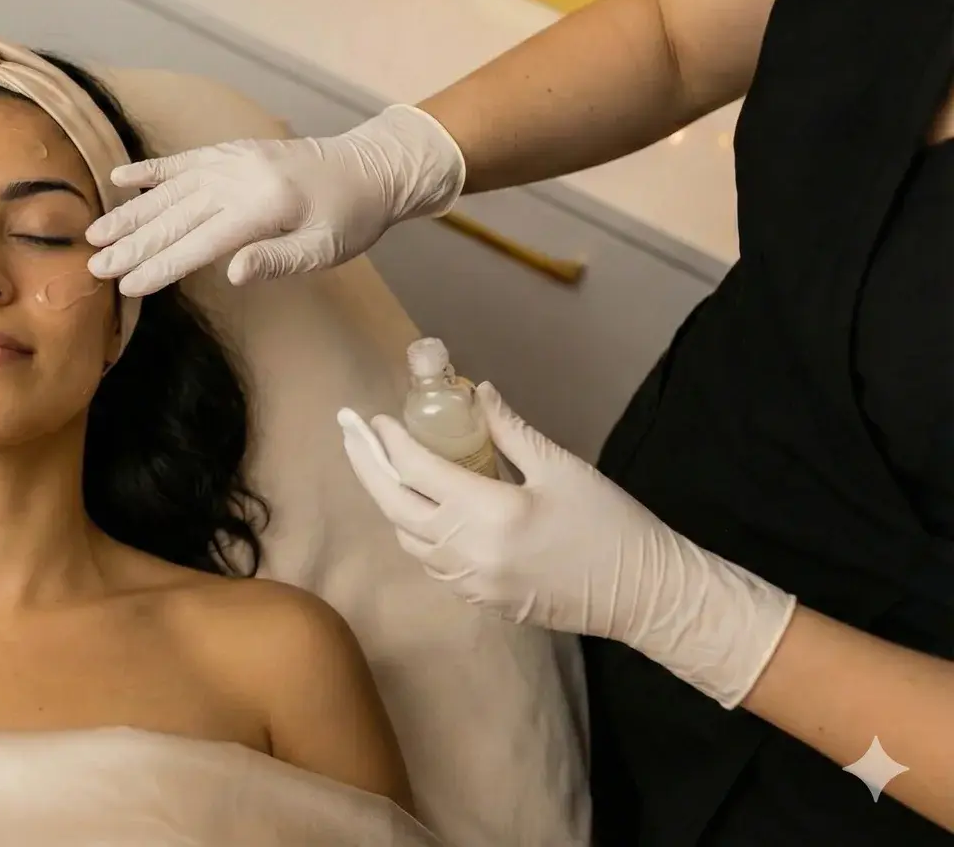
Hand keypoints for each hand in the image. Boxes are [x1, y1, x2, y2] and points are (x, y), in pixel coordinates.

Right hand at [84, 104, 464, 296]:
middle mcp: (239, 179)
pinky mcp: (231, 152)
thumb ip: (278, 260)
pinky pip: (183, 160)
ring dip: (131, 212)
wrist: (370, 167)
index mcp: (263, 207)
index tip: (127, 286)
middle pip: (175, 217)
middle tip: (96, 266)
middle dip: (132, 244)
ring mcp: (232, 161)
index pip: (199, 243)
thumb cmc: (351, 218)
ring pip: (170, 189)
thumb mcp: (326, 249)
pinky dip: (151, 170)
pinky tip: (120, 179)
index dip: (160, 266)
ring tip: (96, 233)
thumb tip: (231, 273)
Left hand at [339, 383, 796, 709]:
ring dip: (389, 502)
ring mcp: (472, 583)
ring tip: (380, 467)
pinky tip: (419, 510)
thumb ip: (510, 430)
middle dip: (366, 466)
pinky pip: (432, 564)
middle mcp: (469, 552)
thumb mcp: (562, 467)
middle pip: (394, 506)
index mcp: (489, 513)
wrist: (644, 595)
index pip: (417, 472)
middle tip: (349, 434)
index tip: (374, 418)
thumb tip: (476, 392)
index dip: (389, 442)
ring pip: (408, 539)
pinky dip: (417, 533)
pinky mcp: (482, 602)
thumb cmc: (611, 524)